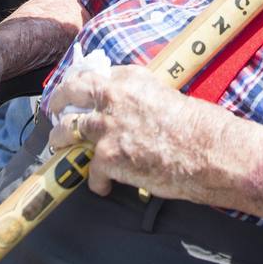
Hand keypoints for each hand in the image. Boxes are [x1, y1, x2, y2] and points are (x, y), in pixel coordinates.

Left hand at [46, 65, 221, 198]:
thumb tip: (125, 109)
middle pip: (70, 94)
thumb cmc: (198, 125)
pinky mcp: (107, 157)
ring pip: (67, 130)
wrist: (208, 151)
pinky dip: (97, 182)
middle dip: (57, 102)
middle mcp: (113, 98)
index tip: (77, 94)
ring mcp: (106, 128)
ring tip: (60, 148)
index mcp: (128, 79)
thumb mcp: (165, 94)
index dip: (81, 87)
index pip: (93, 77)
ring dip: (61, 140)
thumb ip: (139, 96)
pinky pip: (90, 171)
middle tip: (54, 110)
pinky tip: (104, 187)